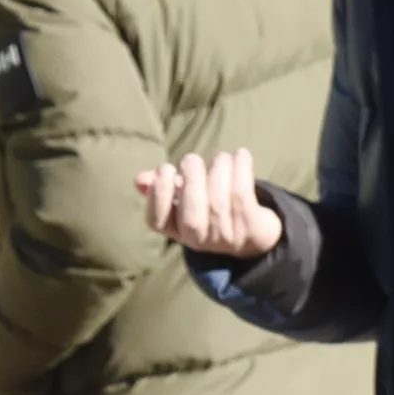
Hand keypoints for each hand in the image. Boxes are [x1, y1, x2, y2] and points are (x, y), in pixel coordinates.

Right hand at [135, 149, 282, 261]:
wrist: (253, 232)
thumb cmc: (210, 207)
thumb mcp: (184, 198)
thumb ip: (161, 186)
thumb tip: (140, 179)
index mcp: (177, 231)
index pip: (156, 221)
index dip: (158, 194)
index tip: (166, 169)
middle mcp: (199, 239)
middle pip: (191, 213)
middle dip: (191, 178)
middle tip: (192, 160)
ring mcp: (225, 236)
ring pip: (219, 199)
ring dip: (218, 168)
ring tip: (221, 158)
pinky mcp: (250, 227)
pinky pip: (242, 195)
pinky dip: (240, 168)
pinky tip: (240, 155)